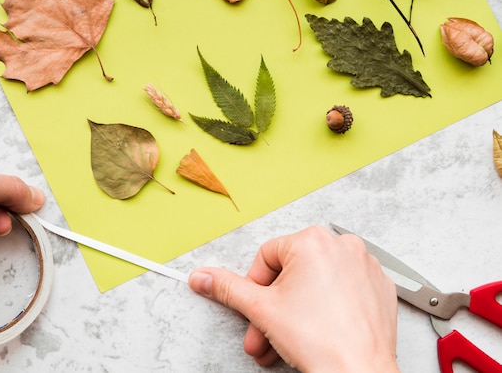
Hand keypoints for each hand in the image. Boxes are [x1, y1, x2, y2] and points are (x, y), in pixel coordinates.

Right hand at [189, 225, 398, 371]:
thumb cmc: (319, 341)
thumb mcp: (260, 309)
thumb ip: (227, 288)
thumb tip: (203, 277)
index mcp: (312, 241)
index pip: (266, 256)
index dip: (255, 286)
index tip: (257, 308)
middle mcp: (342, 246)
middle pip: (292, 271)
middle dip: (273, 306)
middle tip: (265, 330)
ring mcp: (365, 265)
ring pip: (317, 282)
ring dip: (297, 309)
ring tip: (289, 337)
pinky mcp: (379, 286)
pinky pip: (343, 289)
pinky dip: (328, 306)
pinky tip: (320, 329)